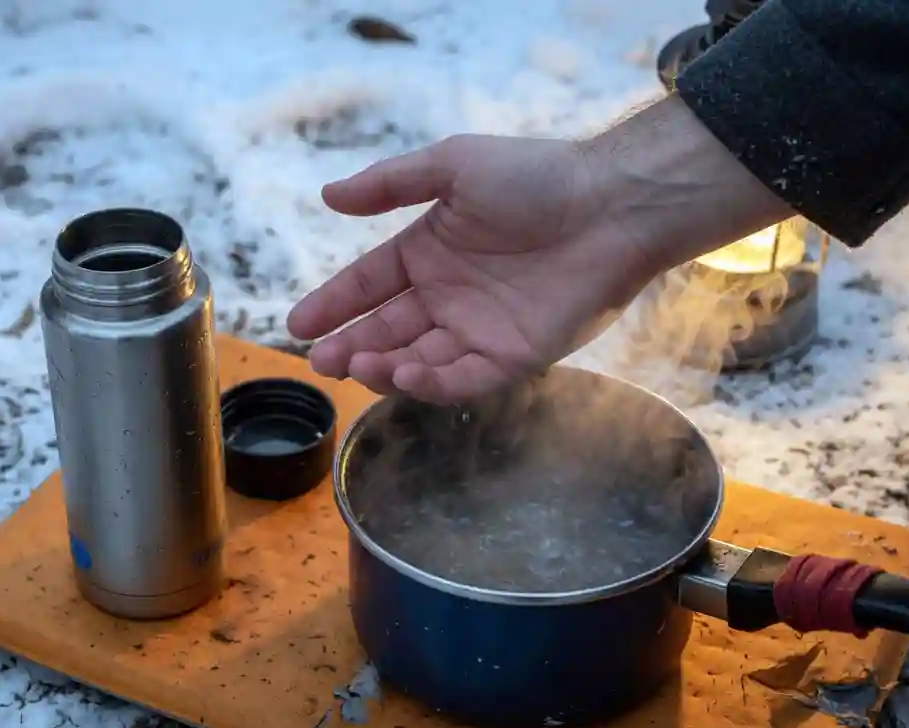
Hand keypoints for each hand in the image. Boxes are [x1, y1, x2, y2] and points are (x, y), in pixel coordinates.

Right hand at [285, 134, 652, 404]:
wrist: (610, 205)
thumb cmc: (535, 177)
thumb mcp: (453, 165)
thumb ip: (390, 184)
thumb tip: (327, 195)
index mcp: (430, 251)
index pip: (369, 284)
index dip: (334, 305)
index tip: (299, 325)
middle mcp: (449, 295)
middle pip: (387, 330)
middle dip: (350, 347)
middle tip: (321, 361)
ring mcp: (480, 329)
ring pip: (419, 361)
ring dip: (383, 367)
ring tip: (356, 365)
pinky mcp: (514, 355)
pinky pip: (464, 378)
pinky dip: (432, 382)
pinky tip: (404, 372)